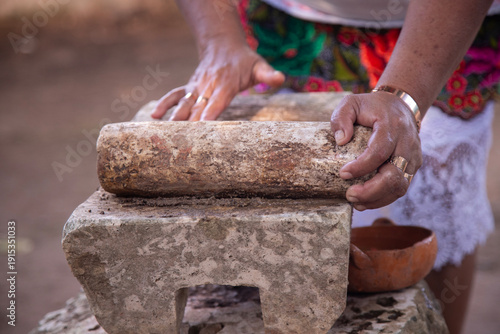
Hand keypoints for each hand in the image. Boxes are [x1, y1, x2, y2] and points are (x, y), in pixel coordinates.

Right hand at [151, 40, 284, 120]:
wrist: (223, 44)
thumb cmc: (244, 61)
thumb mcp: (259, 66)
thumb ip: (268, 75)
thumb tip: (280, 78)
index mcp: (225, 84)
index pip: (217, 102)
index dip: (209, 115)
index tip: (201, 128)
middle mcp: (208, 86)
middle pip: (198, 107)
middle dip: (190, 123)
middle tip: (182, 141)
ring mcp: (197, 86)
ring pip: (184, 102)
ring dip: (175, 115)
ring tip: (165, 130)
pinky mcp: (190, 87)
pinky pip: (175, 94)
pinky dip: (165, 103)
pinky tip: (154, 116)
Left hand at [330, 92, 421, 209]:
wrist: (400, 106)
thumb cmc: (371, 107)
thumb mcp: (351, 103)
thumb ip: (341, 117)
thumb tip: (340, 140)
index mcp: (392, 125)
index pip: (379, 151)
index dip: (361, 166)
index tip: (343, 174)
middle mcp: (407, 142)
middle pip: (394, 174)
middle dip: (371, 190)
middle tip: (349, 195)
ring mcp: (413, 156)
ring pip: (401, 186)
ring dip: (377, 198)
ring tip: (356, 202)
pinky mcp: (413, 166)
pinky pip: (401, 187)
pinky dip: (384, 198)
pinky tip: (366, 202)